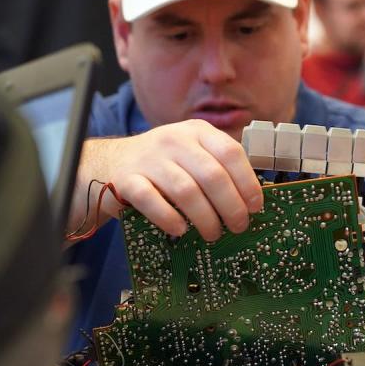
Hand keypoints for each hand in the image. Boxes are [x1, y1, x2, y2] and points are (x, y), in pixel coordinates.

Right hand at [72, 120, 263, 241]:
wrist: (108, 162)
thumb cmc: (163, 164)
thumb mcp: (193, 154)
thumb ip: (219, 168)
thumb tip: (251, 201)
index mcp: (197, 132)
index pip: (231, 153)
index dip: (247, 182)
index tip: (256, 206)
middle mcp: (174, 140)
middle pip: (212, 175)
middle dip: (231, 206)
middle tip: (238, 226)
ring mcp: (148, 158)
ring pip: (186, 190)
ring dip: (205, 218)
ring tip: (213, 233)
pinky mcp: (126, 179)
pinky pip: (151, 201)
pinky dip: (170, 218)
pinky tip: (181, 230)